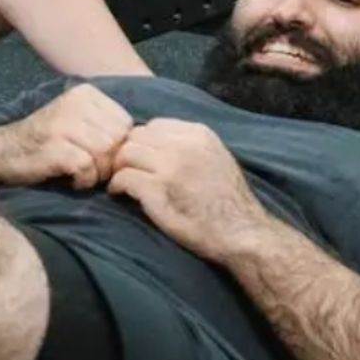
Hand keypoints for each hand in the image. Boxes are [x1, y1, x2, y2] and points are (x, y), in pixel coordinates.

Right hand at [0, 83, 134, 188]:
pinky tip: (71, 179)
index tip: (98, 156)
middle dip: (109, 162)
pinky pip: (87, 167)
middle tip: (90, 169)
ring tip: (80, 174)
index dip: (117, 146)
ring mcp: (64, 124)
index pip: (125, 123)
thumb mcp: (76, 120)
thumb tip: (140, 143)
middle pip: (118, 140)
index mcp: (86, 94)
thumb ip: (104, 124)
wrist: (1, 152)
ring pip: (105, 154)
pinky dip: (83, 180)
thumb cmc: (44, 142)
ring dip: (97, 172)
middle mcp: (75, 104)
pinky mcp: (55, 146)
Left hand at [107, 120, 275, 263]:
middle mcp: (184, 145)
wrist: (242, 233)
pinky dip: (117, 186)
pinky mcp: (157, 189)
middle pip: (136, 137)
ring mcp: (170, 166)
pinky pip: (122, 177)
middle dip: (128, 154)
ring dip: (120, 169)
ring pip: (125, 154)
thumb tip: (156, 144)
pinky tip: (122, 195)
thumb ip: (189, 146)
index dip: (144, 143)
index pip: (154, 125)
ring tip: (124, 183)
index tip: (143, 160)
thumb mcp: (216, 158)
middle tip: (127, 171)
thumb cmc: (228, 202)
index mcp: (199, 134)